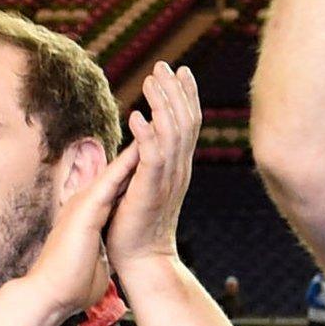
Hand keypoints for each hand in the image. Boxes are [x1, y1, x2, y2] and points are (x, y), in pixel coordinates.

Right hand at [20, 144, 139, 318]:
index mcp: (90, 217)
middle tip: (157, 127)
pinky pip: (111, 180)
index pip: (117, 187)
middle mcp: (86, 205)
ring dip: (135, 150)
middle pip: (117, 172)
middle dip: (137, 151)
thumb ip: (99, 252)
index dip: (135, 170)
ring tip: (154, 127)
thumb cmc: (71, 287)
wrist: (49, 296)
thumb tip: (106, 260)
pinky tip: (142, 147)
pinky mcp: (86, 209)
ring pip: (115, 170)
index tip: (154, 155)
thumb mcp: (93, 262)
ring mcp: (85, 204)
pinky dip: (126, 164)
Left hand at [106, 62, 200, 274]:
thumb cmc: (137, 226)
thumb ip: (146, 163)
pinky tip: (136, 116)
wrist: (142, 260)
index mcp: (178, 166)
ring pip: (172, 133)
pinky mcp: (151, 190)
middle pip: (185, 121)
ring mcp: (168, 179)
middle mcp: (179, 169)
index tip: (179, 70)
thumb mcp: (145, 185)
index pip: (188, 123)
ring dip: (162, 104)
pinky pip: (153, 157)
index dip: (186, 95)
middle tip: (164, 65)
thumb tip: (140, 143)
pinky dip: (146, 134)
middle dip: (175, 90)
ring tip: (150, 80)